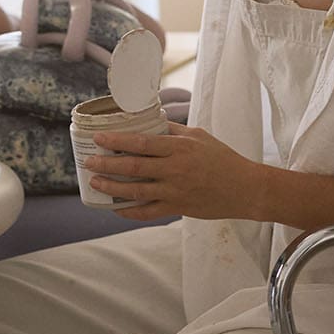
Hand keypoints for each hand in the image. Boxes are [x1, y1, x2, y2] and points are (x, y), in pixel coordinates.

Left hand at [84, 122, 266, 221]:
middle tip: (88, 162)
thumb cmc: (222, 158)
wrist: (245, 189)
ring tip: (94, 183)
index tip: (98, 139)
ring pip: (136, 192)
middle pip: (134, 167)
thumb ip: (173, 130)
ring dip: (112, 188)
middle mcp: (176, 169)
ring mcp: (176, 191)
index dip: (117, 141)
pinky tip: (115, 208)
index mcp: (180, 148)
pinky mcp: (178, 208)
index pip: (142, 143)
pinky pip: (147, 212)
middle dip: (107, 165)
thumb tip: (148, 122)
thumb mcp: (199, 136)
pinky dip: (129, 211)